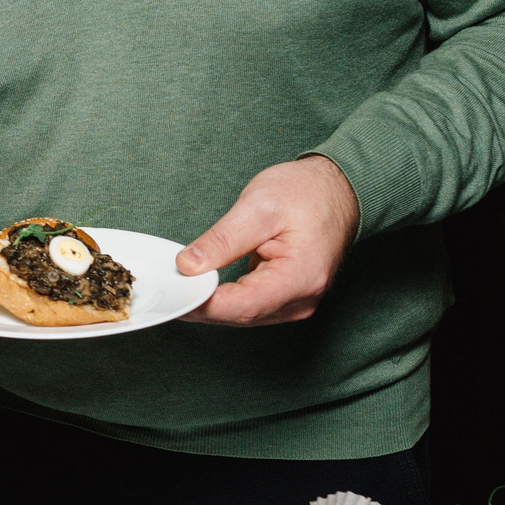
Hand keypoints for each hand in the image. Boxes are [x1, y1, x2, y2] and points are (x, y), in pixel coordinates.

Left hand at [178, 155, 360, 327]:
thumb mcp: (258, 207)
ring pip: (243, 315)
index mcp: (300, 278)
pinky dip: (224, 299)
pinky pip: (249, 307)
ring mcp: (296, 302)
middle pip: (240, 315)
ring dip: (210, 306)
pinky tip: (202, 288)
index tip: (173, 296)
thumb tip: (188, 266)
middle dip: (201, 306)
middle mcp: (302, 299)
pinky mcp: (287, 297)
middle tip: (166, 292)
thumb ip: (222, 240)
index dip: (203, 305)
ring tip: (179, 289)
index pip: (241, 306)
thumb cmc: (307, 193)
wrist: (337, 189)